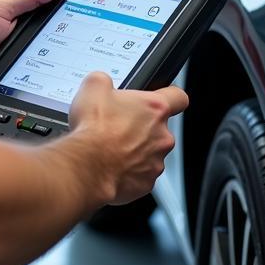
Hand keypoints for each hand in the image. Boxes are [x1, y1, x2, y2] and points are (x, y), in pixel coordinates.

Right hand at [69, 71, 188, 205]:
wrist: (85, 167)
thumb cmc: (93, 130)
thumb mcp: (93, 87)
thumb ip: (104, 81)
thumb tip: (102, 83)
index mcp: (155, 108)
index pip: (178, 97)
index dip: (171, 96)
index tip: (164, 97)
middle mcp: (162, 136)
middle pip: (160, 128)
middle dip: (142, 127)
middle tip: (118, 126)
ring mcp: (156, 162)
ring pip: (150, 153)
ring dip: (135, 150)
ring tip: (110, 148)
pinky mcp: (146, 184)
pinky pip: (140, 175)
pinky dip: (128, 172)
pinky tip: (110, 166)